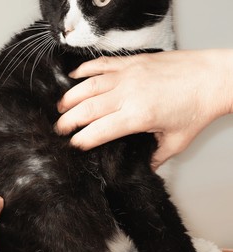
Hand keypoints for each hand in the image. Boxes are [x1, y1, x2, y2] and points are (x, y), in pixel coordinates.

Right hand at [55, 49, 232, 167]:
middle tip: (58, 129)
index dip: (81, 140)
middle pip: (87, 109)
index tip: (72, 145)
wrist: (212, 77)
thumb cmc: (196, 108)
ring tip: (60, 107)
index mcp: (138, 117)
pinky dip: (84, 70)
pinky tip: (74, 76)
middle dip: (68, 121)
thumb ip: (155, 157)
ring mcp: (127, 76)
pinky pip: (101, 64)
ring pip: (88, 86)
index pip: (98, 131)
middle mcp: (128, 95)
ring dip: (70, 97)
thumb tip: (143, 169)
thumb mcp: (177, 141)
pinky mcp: (131, 62)